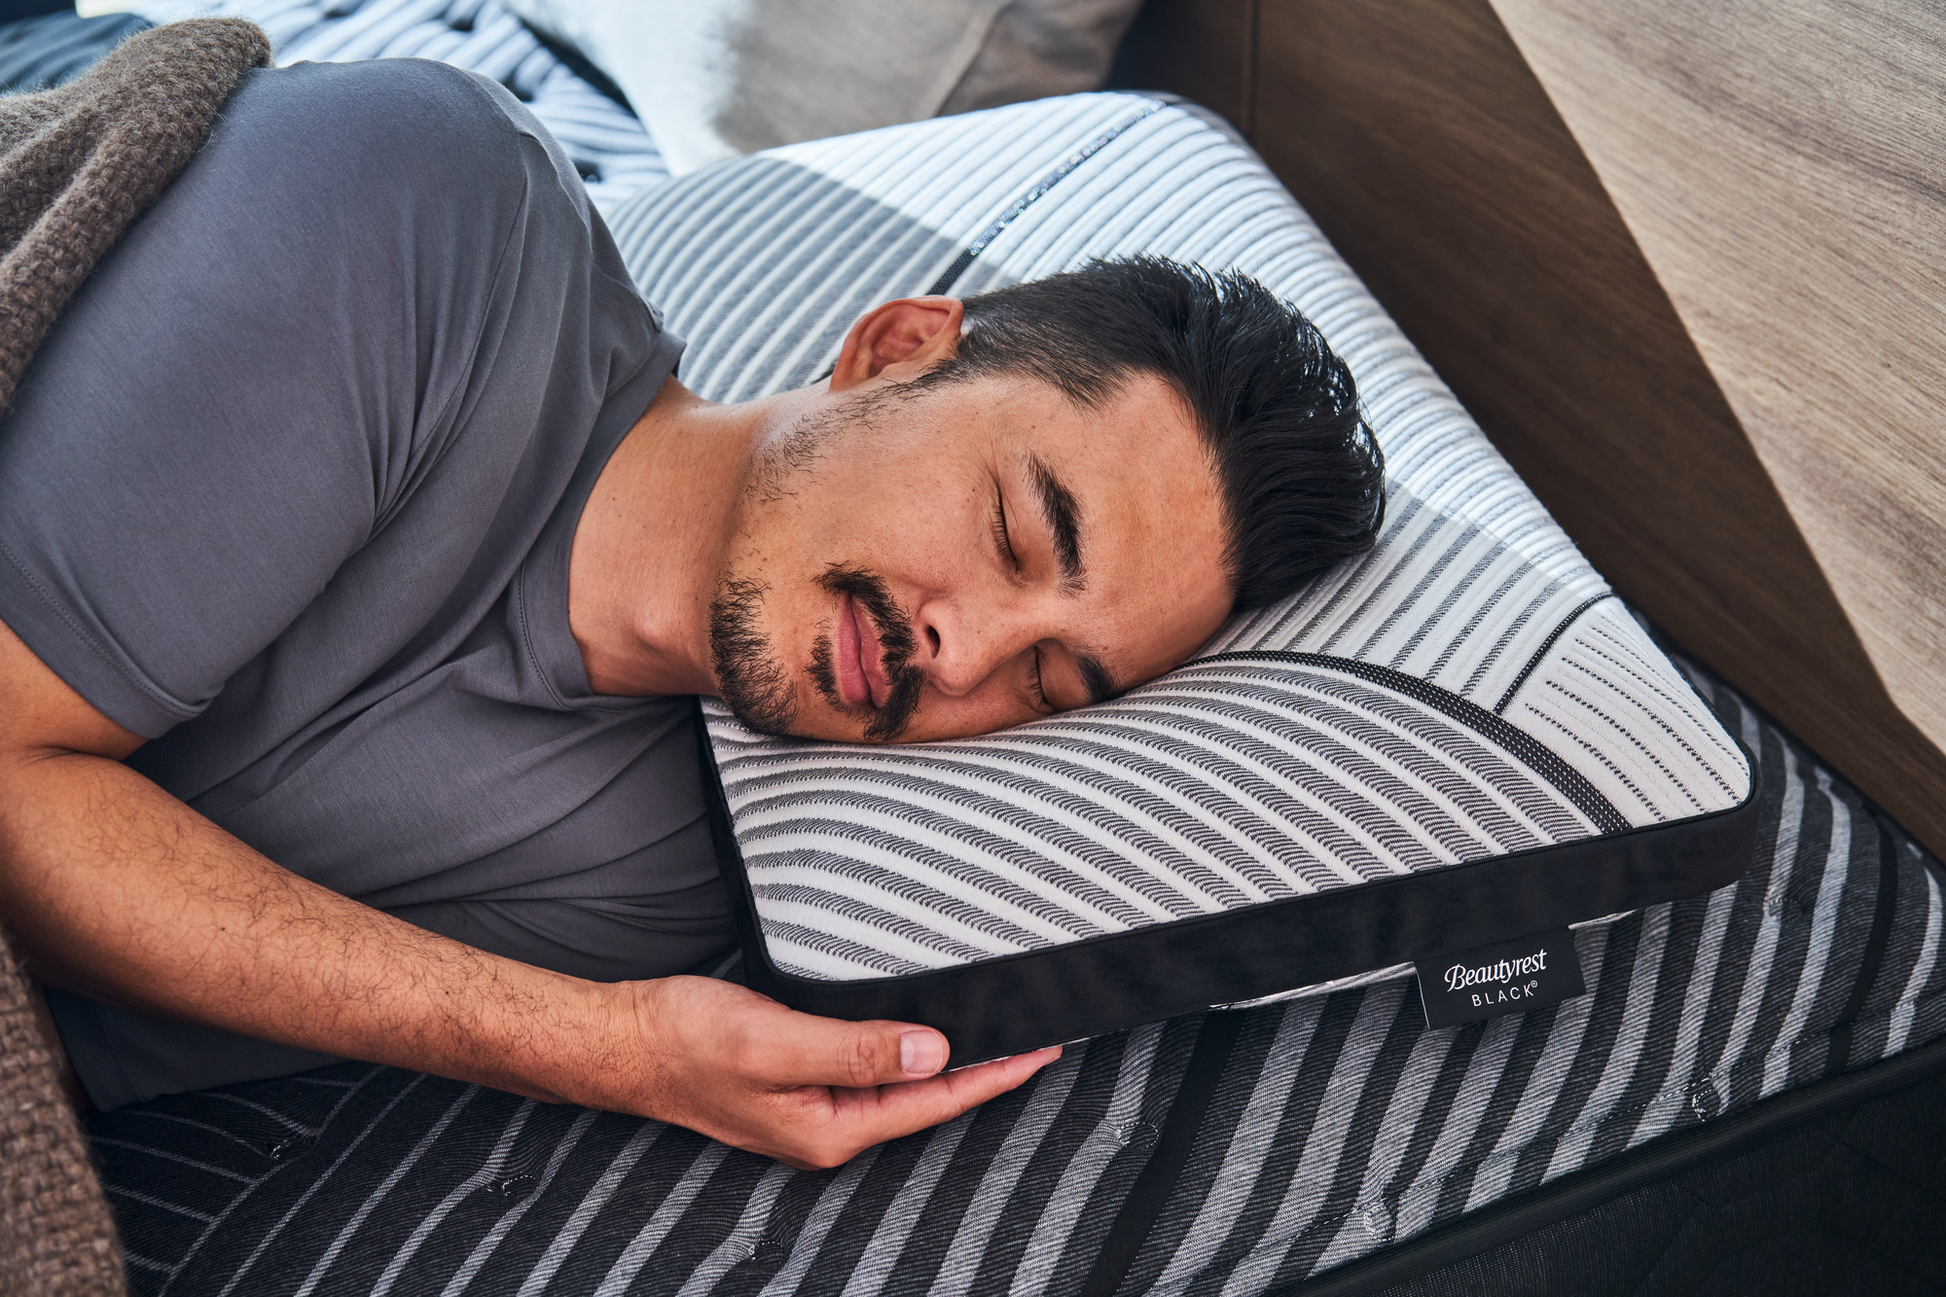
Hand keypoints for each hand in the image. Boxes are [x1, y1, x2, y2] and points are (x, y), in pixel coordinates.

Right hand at [609, 975, 1060, 1169]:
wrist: (625, 1039)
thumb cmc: (687, 1041)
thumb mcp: (775, 1043)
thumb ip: (855, 1049)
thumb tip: (934, 1051)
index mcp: (831, 1129)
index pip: (934, 1101)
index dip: (993, 1074)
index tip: (1043, 1049)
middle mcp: (829, 1125)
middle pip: (926, 1097)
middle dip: (984, 1068)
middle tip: (1039, 1034)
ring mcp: (813, 1104)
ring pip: (900, 1081)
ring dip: (948, 1054)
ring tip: (999, 1030)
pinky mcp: (798, 1077)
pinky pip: (870, 1064)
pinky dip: (907, 1043)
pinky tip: (924, 1025)